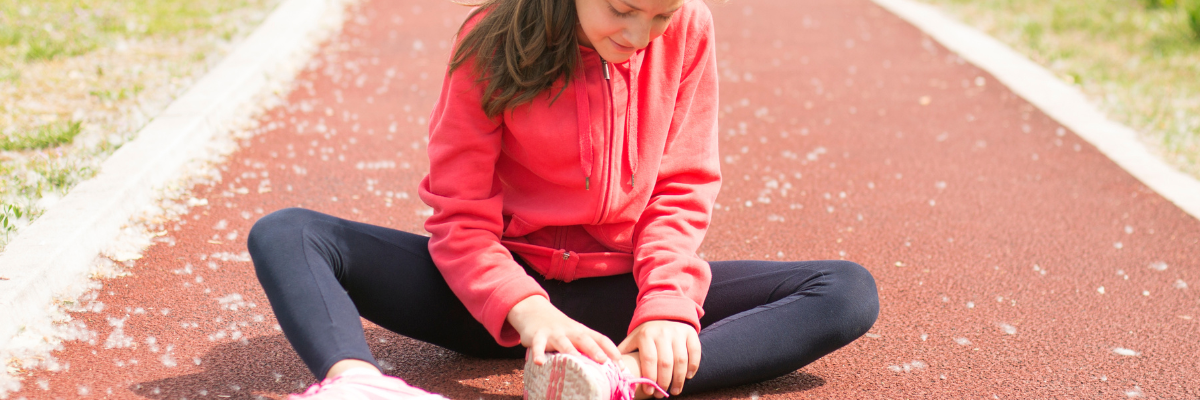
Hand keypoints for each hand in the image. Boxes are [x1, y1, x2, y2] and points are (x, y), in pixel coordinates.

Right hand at [507, 295, 621, 364]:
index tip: (622, 365)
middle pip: (584, 339)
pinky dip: (538, 353)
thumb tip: (605, 370)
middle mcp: (570, 331)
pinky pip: (538, 345)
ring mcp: (554, 333)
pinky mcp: (538, 336)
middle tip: (604, 361)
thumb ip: (587, 349)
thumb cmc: (560, 330)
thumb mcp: (575, 335)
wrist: (535, 311)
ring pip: (563, 342)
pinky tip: (539, 362)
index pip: (601, 339)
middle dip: (594, 349)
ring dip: (570, 350)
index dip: (612, 350)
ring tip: (576, 360)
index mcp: (582, 332)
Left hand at [617, 320, 700, 396]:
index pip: (648, 359)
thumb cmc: (646, 333)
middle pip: (665, 362)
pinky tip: (687, 377)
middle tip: (661, 394)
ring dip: (678, 379)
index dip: (650, 377)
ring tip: (674, 391)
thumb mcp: (633, 339)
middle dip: (664, 382)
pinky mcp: (690, 333)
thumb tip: (612, 370)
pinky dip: (692, 367)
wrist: (664, 313)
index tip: (649, 391)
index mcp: (646, 334)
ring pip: (681, 360)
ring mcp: (678, 332)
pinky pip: (694, 352)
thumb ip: (624, 353)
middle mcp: (662, 332)